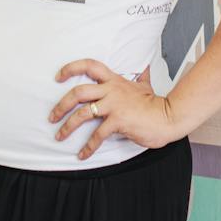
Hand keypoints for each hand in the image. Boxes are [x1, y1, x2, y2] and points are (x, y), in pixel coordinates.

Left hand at [49, 58, 185, 160]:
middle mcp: (111, 90)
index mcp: (114, 80)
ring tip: (59, 136)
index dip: (70, 68)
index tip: (58, 76)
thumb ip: (140, 76)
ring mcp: (114, 105)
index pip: (89, 66)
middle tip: (52, 116)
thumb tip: (144, 67)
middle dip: (61, 105)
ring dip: (67, 126)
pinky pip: (98, 134)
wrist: (169, 117)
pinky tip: (82, 154)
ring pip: (83, 113)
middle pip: (77, 92)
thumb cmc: (155, 104)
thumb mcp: (144, 85)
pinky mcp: (118, 121)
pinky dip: (88, 146)